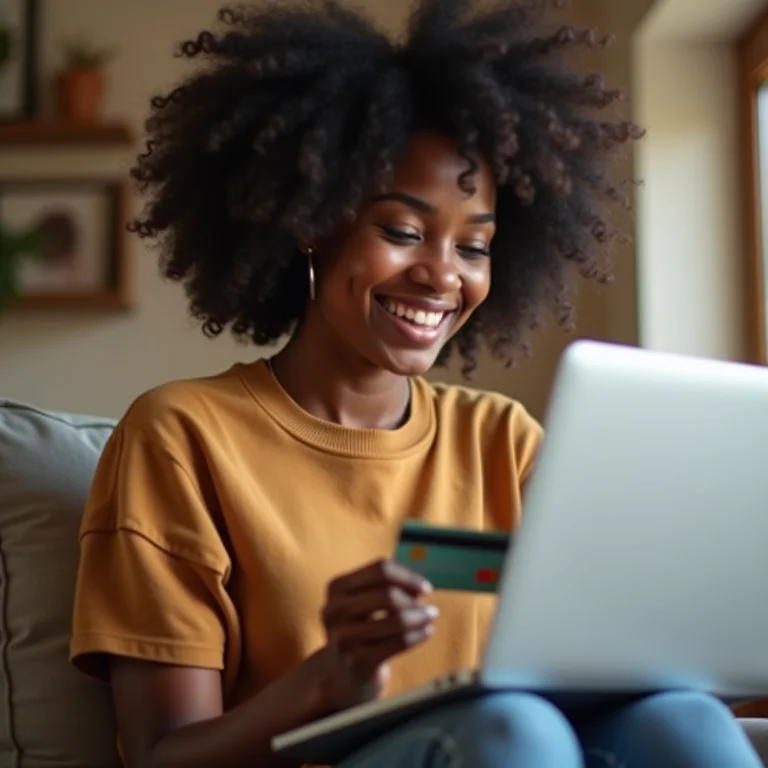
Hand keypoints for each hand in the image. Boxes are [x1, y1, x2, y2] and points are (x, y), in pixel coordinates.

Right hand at [313, 559, 437, 712]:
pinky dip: (418, 634)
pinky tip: (426, 632)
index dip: (407, 576)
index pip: (380, 570)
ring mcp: (344, 637)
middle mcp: (335, 610)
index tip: (425, 587)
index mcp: (337, 587)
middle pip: (388, 594)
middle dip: (414, 601)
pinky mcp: (358, 661)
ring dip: (420, 617)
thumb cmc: (362, 629)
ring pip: (397, 619)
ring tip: (430, 618)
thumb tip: (419, 588)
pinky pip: (400, 641)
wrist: (344, 673)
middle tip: (430, 609)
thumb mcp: (366, 602)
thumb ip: (389, 588)